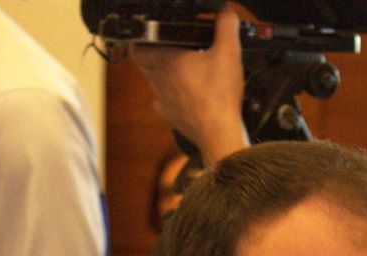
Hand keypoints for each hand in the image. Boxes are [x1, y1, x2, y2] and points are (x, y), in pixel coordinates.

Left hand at [130, 6, 249, 164]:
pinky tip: (187, 95)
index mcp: (167, 62)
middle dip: (153, 56)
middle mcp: (159, 81)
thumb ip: (226, 27)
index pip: (137, 49)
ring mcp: (163, 101)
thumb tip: (227, 11)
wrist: (219, 133)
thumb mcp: (229, 53)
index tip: (149, 38)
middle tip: (169, 51)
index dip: (140, 41)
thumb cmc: (219, 94)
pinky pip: (164, 103)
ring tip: (182, 71)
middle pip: (144, 65)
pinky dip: (171, 97)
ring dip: (163, 76)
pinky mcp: (170, 117)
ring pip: (154, 84)